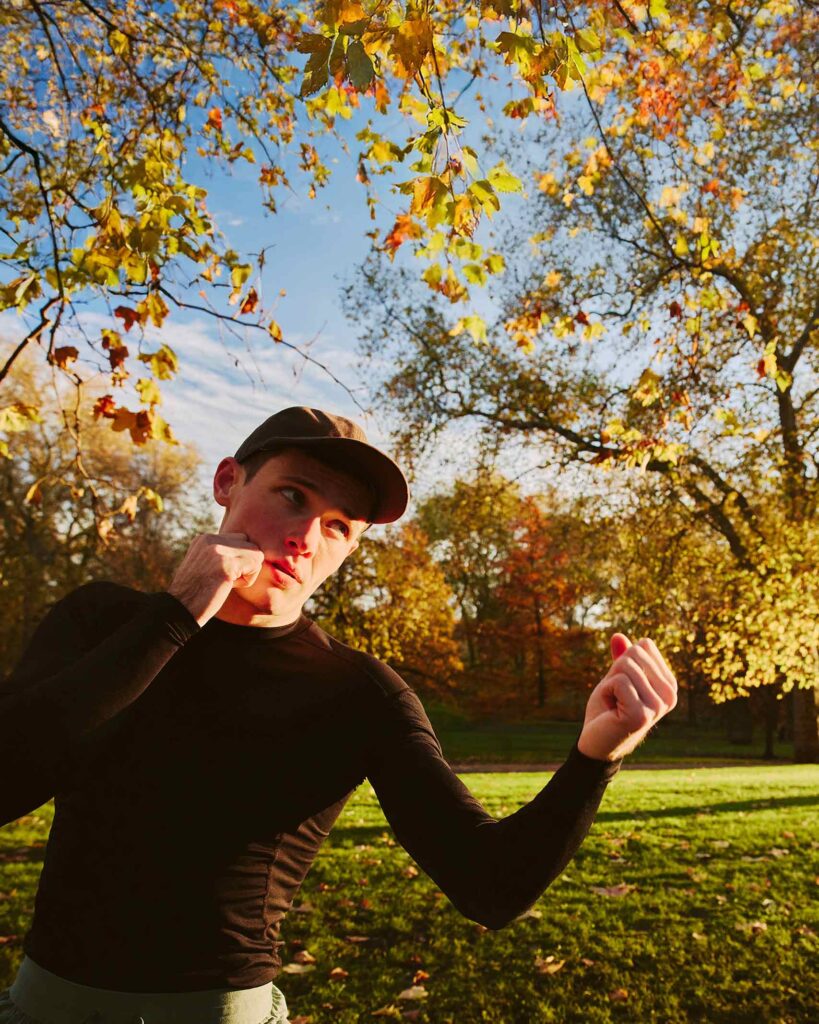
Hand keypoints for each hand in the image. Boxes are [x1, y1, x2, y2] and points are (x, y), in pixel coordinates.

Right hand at [168, 533, 264, 625]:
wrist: (179, 610)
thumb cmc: (196, 594)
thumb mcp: (206, 565)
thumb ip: (223, 554)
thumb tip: (252, 554)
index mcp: (205, 539)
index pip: (240, 539)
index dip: (238, 559)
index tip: (221, 574)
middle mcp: (211, 539)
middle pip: (250, 543)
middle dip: (245, 564)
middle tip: (226, 580)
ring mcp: (218, 550)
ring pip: (256, 553)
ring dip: (248, 572)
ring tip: (226, 583)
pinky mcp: (226, 564)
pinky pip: (256, 565)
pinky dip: (247, 580)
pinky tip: (228, 587)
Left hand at [577, 634, 677, 761]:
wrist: (595, 742)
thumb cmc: (608, 709)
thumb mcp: (615, 677)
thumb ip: (622, 657)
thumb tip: (617, 635)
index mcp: (669, 685)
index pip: (644, 646)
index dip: (624, 662)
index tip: (623, 686)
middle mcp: (670, 696)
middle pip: (635, 654)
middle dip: (615, 671)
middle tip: (615, 696)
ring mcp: (658, 707)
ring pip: (625, 667)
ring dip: (609, 683)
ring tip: (613, 704)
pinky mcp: (642, 714)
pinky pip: (618, 681)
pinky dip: (606, 691)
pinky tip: (610, 711)